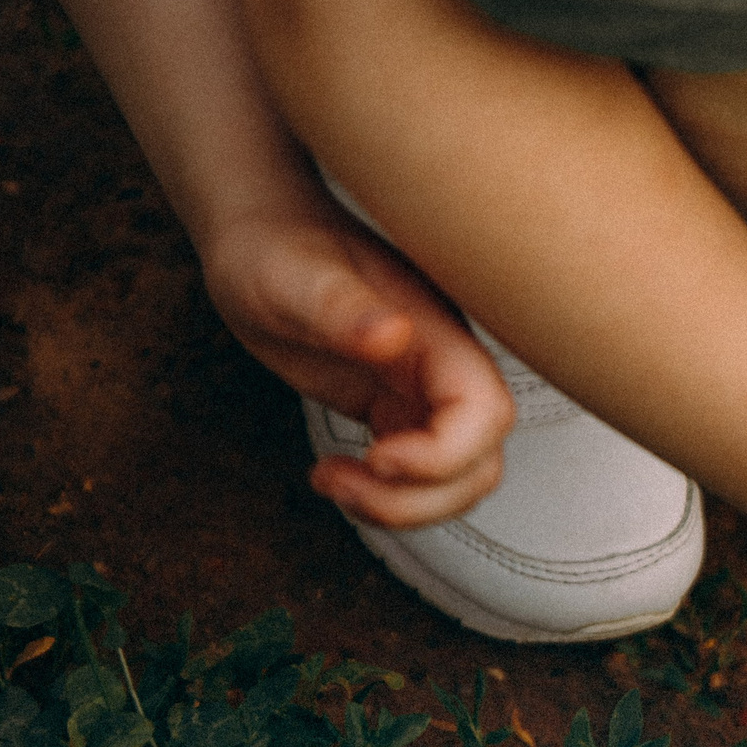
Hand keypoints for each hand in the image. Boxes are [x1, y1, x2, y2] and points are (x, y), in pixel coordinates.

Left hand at [198, 204, 512, 527]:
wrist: (260, 238)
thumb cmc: (275, 247)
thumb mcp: (294, 277)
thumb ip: (342, 306)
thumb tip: (391, 337)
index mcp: (435, 334)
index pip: (485, 414)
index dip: (443, 454)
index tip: (376, 455)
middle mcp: (442, 369)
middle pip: (480, 464)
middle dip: (419, 497)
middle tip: (343, 480)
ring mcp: (422, 394)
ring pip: (456, 482)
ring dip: (401, 507)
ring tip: (333, 481)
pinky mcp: (395, 412)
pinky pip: (418, 477)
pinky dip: (383, 497)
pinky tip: (332, 473)